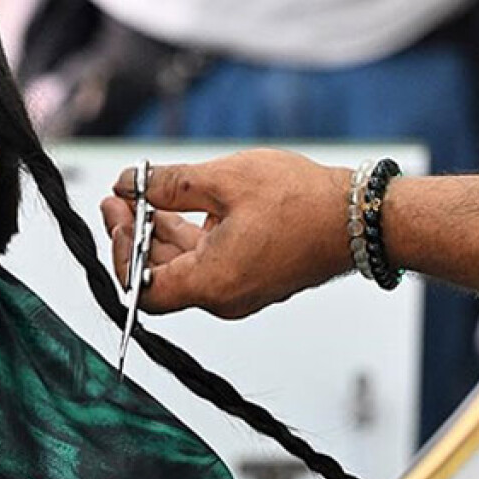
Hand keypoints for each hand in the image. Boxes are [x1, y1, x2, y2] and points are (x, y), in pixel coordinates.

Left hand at [100, 149, 353, 318]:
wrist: (363, 218)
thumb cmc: (303, 201)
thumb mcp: (224, 179)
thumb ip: (168, 184)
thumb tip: (126, 184)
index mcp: (212, 283)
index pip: (142, 289)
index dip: (120, 254)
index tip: (115, 215)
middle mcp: (222, 298)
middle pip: (158, 276)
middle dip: (132, 235)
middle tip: (117, 198)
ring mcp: (237, 291)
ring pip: (180, 267)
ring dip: (155, 233)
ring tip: (137, 196)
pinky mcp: (249, 278)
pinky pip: (205, 263)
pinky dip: (185, 237)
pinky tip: (173, 205)